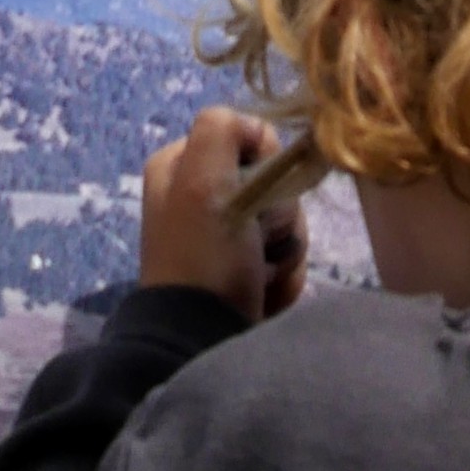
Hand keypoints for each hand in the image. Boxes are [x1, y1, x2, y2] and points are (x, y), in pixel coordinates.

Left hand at [139, 107, 306, 323]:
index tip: (252, 192)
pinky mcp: (247, 273)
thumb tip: (256, 132)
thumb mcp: (200, 178)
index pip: (249, 136)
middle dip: (277, 215)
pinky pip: (287, 258)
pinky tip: (263, 294)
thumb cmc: (202, 256)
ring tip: (257, 276)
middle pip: (274, 182)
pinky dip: (282, 278)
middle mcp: (201, 196)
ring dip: (283, 250)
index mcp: (181, 166)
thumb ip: (223, 128)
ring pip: (287, 222)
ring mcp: (226, 238)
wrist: (200, 342)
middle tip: (255, 242)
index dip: (263, 162)